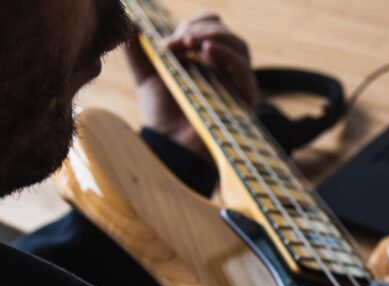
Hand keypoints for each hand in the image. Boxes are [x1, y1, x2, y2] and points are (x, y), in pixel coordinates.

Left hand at [125, 13, 257, 161]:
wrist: (169, 147)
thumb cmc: (160, 117)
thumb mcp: (146, 76)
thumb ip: (138, 51)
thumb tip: (131, 24)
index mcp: (205, 62)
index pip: (212, 29)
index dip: (195, 24)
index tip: (170, 38)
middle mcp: (224, 71)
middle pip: (226, 34)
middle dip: (202, 28)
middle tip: (179, 39)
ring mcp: (236, 85)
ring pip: (239, 47)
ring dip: (215, 36)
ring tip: (190, 41)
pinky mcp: (244, 100)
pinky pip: (244, 71)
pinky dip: (227, 55)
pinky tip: (207, 50)